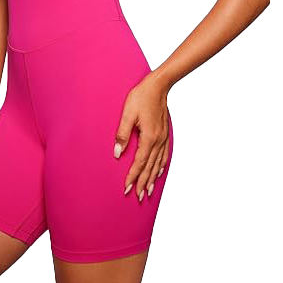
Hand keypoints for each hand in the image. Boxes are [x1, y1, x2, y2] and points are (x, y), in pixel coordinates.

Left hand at [113, 75, 169, 201]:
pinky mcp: (165, 133)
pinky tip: (159, 172)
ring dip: (152, 178)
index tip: (127, 188)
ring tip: (148, 191)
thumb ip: (122, 134)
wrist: (158, 85)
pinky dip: (161, 166)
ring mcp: (164, 138)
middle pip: (150, 167)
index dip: (133, 176)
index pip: (139, 162)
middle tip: (138, 197)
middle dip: (143, 183)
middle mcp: (158, 140)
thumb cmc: (141, 97)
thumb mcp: (127, 113)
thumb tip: (117, 153)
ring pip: (158, 163)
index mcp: (149, 137)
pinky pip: (164, 155)